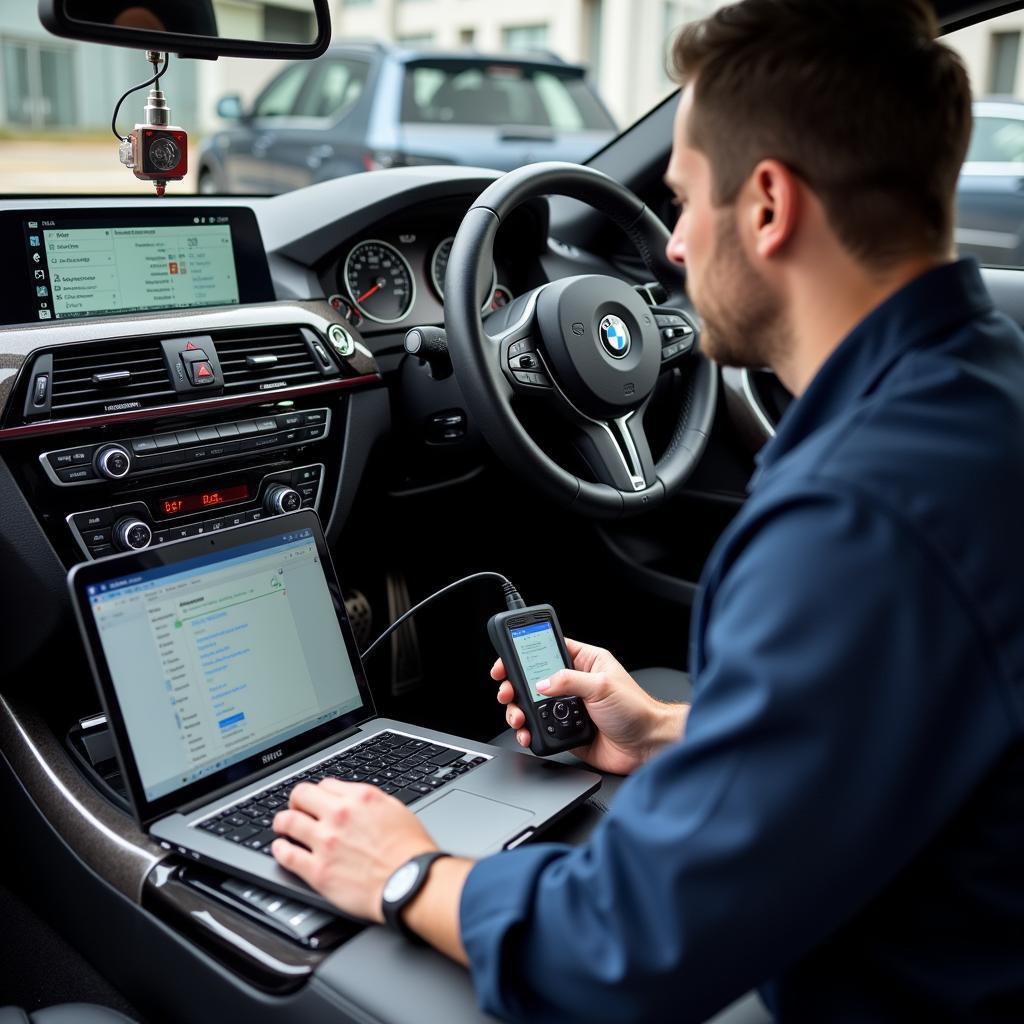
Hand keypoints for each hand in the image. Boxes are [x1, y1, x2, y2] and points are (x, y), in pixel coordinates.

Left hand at [272, 779, 438, 921]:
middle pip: (300, 796)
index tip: (317, 800)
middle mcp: (339, 815)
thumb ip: (368, 801)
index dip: (320, 793)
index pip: (325, 784)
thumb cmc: (410, 850)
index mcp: (359, 798)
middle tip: (295, 809)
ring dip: (282, 822)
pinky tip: (280, 848)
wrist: (411, 882)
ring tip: (282, 827)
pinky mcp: (318, 871)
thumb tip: (352, 800)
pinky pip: (286, 855)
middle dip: (296, 801)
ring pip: (287, 822)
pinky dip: (279, 849)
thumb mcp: (394, 809)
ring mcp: (325, 843)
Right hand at [492, 638, 686, 774]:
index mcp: (585, 662)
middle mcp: (574, 683)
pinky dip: (529, 731)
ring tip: (517, 716)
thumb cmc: (636, 709)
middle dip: (514, 685)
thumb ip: (569, 681)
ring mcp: (568, 707)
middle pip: (533, 678)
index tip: (506, 661)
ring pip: (532, 705)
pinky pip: (540, 729)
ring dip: (518, 710)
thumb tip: (541, 682)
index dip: (524, 652)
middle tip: (506, 690)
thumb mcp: (601, 686)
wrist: (647, 745)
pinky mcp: (566, 730)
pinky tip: (528, 732)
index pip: (548, 649)